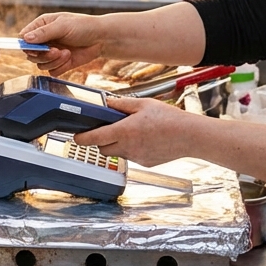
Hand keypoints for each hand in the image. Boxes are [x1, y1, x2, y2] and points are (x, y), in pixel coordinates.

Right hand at [20, 13, 107, 73]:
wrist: (101, 39)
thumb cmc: (84, 26)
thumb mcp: (63, 26)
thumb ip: (44, 32)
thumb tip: (26, 39)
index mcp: (42, 26)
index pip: (24, 37)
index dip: (27, 45)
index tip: (36, 48)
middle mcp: (44, 40)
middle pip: (31, 54)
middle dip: (43, 55)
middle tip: (56, 51)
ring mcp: (51, 52)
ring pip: (40, 64)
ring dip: (53, 61)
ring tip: (66, 53)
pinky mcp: (59, 64)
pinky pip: (51, 71)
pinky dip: (60, 67)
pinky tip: (70, 58)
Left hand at [73, 97, 199, 166]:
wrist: (189, 136)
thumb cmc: (168, 118)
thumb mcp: (143, 104)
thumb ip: (121, 104)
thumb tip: (106, 103)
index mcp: (124, 131)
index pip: (95, 138)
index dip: (81, 138)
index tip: (76, 136)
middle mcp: (128, 147)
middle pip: (102, 149)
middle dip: (100, 140)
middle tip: (106, 129)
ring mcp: (136, 157)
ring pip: (117, 153)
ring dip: (116, 145)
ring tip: (130, 132)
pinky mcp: (145, 163)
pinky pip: (131, 156)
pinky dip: (131, 149)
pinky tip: (144, 139)